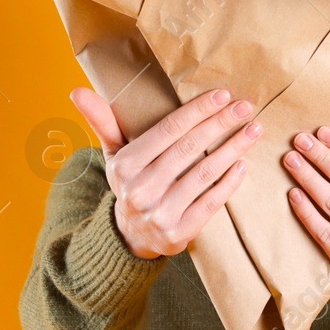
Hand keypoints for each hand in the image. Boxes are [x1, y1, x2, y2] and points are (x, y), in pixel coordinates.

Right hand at [71, 86, 263, 259]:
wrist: (130, 238)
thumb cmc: (129, 184)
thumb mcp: (112, 154)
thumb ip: (102, 121)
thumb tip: (76, 91)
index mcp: (126, 165)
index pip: (169, 130)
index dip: (198, 110)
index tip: (223, 95)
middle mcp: (141, 189)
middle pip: (190, 148)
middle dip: (221, 124)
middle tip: (245, 107)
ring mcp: (161, 213)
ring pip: (205, 173)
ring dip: (233, 149)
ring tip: (253, 130)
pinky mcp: (180, 233)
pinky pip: (211, 202)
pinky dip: (230, 182)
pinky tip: (244, 164)